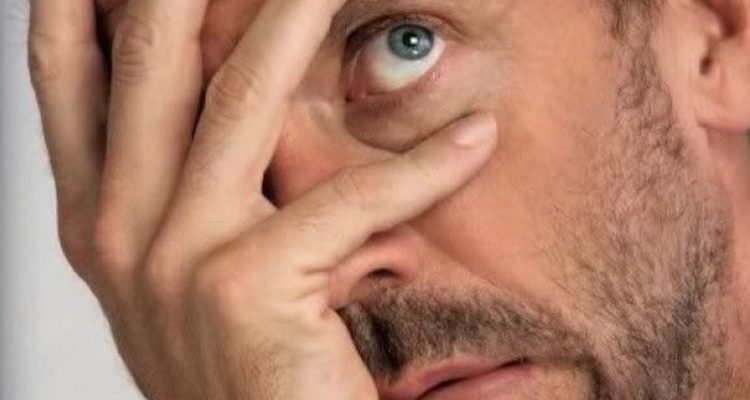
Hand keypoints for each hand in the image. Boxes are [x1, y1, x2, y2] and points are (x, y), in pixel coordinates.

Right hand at [28, 0, 497, 398]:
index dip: (85, 1)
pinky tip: (472, 139)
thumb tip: (216, 94)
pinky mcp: (247, 288)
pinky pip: (352, 200)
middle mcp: (120, 229)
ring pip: (243, 95)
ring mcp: (176, 256)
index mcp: (98, 221)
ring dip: (298, 12)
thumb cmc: (236, 371)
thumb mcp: (183, 271)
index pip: (70, 75)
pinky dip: (425, 166)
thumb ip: (183, 186)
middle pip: (151, 58)